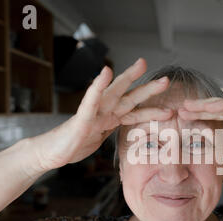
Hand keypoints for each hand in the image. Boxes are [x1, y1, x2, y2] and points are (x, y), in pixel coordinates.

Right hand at [27, 58, 172, 173]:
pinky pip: (90, 101)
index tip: (169, 105)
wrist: (52, 154)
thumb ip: (112, 129)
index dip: (151, 107)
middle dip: (149, 89)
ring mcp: (93, 113)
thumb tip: (128, 130)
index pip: (134, 110)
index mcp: (110, 118)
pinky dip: (98, 86)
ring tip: (142, 64)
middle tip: (167, 80)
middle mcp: (104, 111)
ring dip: (129, 78)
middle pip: (130, 97)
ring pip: (114, 93)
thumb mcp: (100, 138)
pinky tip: (105, 72)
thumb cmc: (75, 144)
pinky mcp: (81, 118)